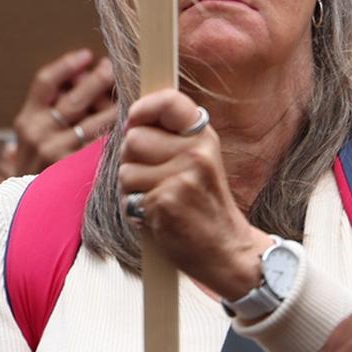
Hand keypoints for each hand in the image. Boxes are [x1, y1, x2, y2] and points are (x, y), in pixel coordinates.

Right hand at [12, 48, 119, 174]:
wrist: (24, 208)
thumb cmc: (36, 163)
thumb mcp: (31, 134)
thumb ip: (49, 108)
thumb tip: (80, 74)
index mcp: (26, 120)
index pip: (46, 82)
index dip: (67, 65)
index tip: (87, 54)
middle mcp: (39, 135)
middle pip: (75, 99)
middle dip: (98, 79)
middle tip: (115, 67)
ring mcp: (58, 154)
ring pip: (95, 122)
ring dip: (116, 104)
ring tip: (130, 91)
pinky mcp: (76, 171)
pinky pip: (103, 145)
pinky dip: (117, 132)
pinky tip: (131, 122)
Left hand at [117, 89, 269, 301]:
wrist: (226, 249)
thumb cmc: (204, 206)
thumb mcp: (199, 161)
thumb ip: (170, 139)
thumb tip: (130, 122)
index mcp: (203, 136)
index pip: (169, 102)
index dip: (143, 108)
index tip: (135, 118)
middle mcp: (195, 151)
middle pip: (134, 138)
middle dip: (132, 160)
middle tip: (154, 179)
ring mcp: (182, 176)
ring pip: (125, 170)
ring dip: (131, 189)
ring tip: (158, 200)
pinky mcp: (166, 201)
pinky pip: (127, 197)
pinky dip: (134, 210)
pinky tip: (156, 216)